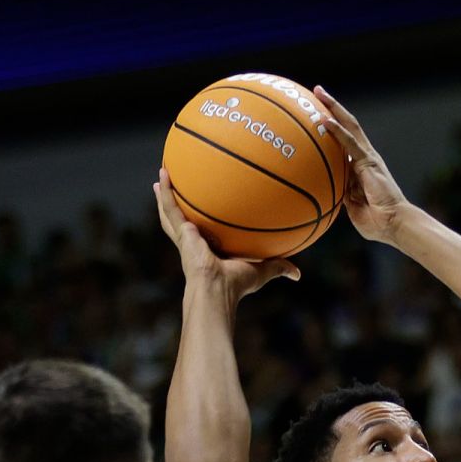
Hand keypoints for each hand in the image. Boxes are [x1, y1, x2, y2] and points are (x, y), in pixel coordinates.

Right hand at [153, 168, 299, 300]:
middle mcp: (194, 242)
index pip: (205, 233)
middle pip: (184, 219)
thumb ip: (278, 267)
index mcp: (209, 251)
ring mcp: (185, 236)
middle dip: (179, 205)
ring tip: (162, 174)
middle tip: (175, 187)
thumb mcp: (262, 271)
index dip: (202, 223)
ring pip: (172, 211)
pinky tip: (162, 173)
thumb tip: (297, 274)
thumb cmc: (237, 284)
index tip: (202, 210)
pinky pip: (171, 207)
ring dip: (166, 193)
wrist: (218, 287)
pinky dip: (166, 192)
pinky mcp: (180, 232)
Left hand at [311, 86, 409, 243]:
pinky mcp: (369, 162)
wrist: (394, 224)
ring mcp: (368, 157)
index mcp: (361, 168)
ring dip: (334, 108)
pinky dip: (336, 130)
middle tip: (317, 93)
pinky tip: (323, 120)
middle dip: (333, 108)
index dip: (333, 129)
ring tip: (319, 93)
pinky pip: (350, 143)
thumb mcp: (352, 208)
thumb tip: (326, 191)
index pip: (345, 142)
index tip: (317, 118)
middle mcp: (366, 157)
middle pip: (347, 125)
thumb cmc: (377, 223)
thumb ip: (342, 196)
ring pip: (349, 126)